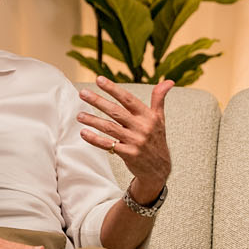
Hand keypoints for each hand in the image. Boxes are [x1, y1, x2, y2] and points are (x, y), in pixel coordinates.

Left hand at [77, 77, 172, 198]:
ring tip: (79, 115)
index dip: (113, 89)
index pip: (128, 99)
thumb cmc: (156, 140)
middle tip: (83, 93)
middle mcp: (142, 127)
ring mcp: (134, 141)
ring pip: (110, 128)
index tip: (99, 80)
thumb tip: (169, 82)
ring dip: (93, 120)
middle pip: (116, 111)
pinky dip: (95, 139)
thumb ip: (159, 99)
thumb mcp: (160, 119)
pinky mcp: (128, 154)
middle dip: (98, 101)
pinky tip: (84, 133)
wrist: (159, 169)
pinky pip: (108, 145)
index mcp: (148, 116)